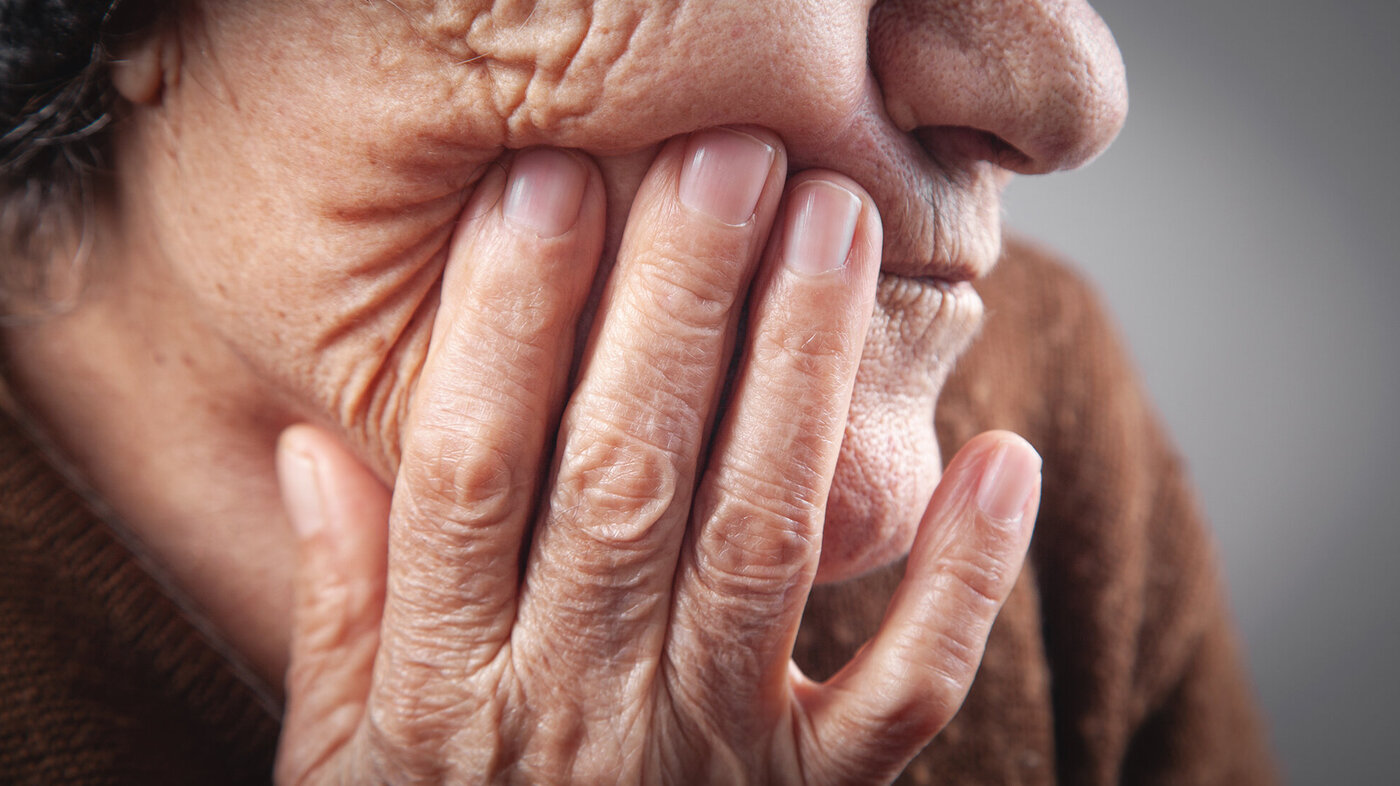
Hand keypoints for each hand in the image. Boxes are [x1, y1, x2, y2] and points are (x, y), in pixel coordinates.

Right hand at [271, 127, 1040, 783]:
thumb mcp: (338, 773)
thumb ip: (337, 619)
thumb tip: (311, 456)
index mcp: (451, 693)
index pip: (472, 471)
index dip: (505, 323)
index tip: (546, 189)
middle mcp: (583, 712)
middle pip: (629, 476)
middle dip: (678, 307)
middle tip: (726, 160)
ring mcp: (710, 763)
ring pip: (762, 544)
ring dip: (803, 380)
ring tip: (839, 236)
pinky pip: (903, 696)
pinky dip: (961, 581)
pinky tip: (999, 457)